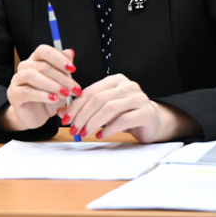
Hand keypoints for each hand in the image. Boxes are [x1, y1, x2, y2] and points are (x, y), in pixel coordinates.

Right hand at [0, 45, 79, 133]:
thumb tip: (70, 51)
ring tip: (64, 94)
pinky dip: (42, 95)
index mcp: (35, 60)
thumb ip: (64, 68)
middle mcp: (24, 67)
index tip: (73, 68)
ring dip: (51, 85)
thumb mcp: (61, 84)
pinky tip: (53, 99)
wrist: (37, 116)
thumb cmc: (49, 97)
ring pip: (32, 76)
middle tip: (74, 88)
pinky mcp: (13, 94)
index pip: (44, 51)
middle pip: (42, 66)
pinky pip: (26, 91)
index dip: (58, 58)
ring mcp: (17, 80)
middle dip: (61, 77)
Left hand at [61, 73, 198, 142]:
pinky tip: (100, 135)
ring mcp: (139, 98)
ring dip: (93, 122)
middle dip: (82, 115)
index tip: (64, 119)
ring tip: (83, 133)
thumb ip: (85, 108)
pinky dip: (109, 128)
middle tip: (73, 129)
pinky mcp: (146, 112)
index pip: (90, 91)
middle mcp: (127, 86)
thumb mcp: (104, 109)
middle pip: (98, 99)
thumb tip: (60, 113)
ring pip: (109, 108)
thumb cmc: (126, 114)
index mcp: (115, 80)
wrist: (155, 123)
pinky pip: (124, 119)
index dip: (75, 105)